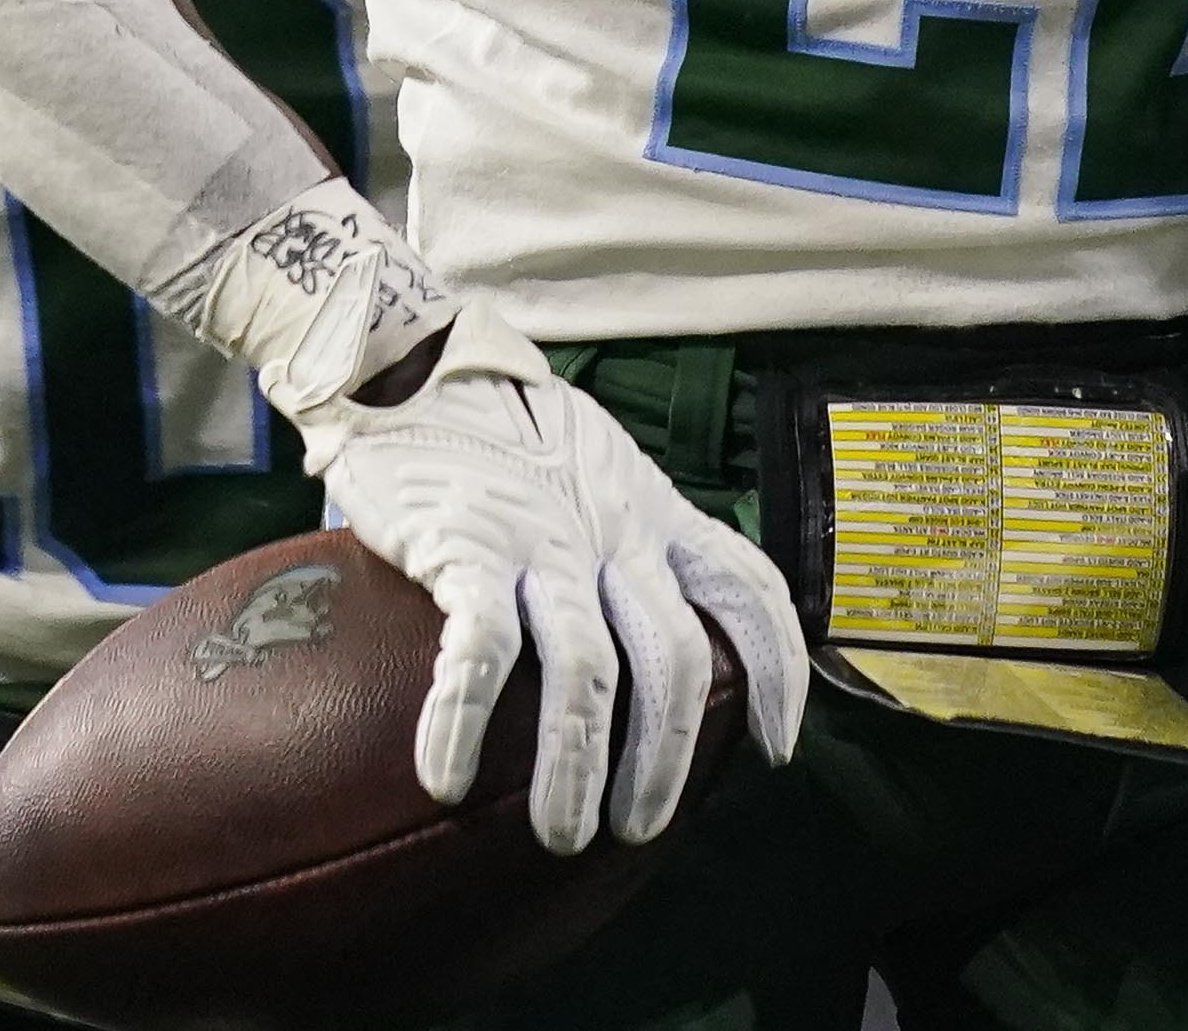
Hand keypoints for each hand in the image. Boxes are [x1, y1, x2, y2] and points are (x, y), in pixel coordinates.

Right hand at [284, 302, 808, 856]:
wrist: (408, 355)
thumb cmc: (496, 427)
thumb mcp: (592, 470)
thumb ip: (616, 537)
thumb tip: (624, 632)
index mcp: (652, 511)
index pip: (747, 588)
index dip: (779, 671)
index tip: (778, 747)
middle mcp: (612, 531)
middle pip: (674, 658)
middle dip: (668, 755)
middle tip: (640, 827)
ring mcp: (542, 541)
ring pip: (587, 672)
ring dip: (577, 766)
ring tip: (563, 834)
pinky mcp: (465, 545)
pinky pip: (478, 650)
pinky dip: (465, 722)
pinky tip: (447, 781)